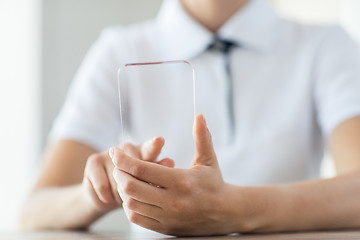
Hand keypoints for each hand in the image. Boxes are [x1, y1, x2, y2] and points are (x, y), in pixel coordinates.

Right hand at [83, 137, 173, 212]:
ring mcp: (110, 152)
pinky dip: (107, 198)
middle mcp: (128, 148)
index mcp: (145, 152)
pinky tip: (108, 197)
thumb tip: (170, 162)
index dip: (155, 145)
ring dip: (120, 196)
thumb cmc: (134, 189)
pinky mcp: (94, 161)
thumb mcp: (148, 185)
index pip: (151, 148)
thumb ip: (158, 174)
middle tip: (135, 195)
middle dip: (135, 190)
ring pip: (118, 182)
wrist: (106, 197)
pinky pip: (103, 187)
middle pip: (133, 172)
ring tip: (120, 195)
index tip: (160, 141)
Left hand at [110, 114, 233, 235]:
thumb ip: (202, 137)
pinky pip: (137, 218)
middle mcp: (173, 201)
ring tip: (126, 179)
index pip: (142, 169)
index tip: (115, 151)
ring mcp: (168, 217)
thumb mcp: (209, 159)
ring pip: (131, 204)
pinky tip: (134, 195)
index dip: (123, 159)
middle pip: (130, 187)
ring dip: (123, 190)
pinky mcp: (165, 228)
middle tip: (118, 165)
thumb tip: (199, 115)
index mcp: (181, 181)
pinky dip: (130, 205)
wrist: (226, 213)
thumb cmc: (215, 183)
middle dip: (119, 173)